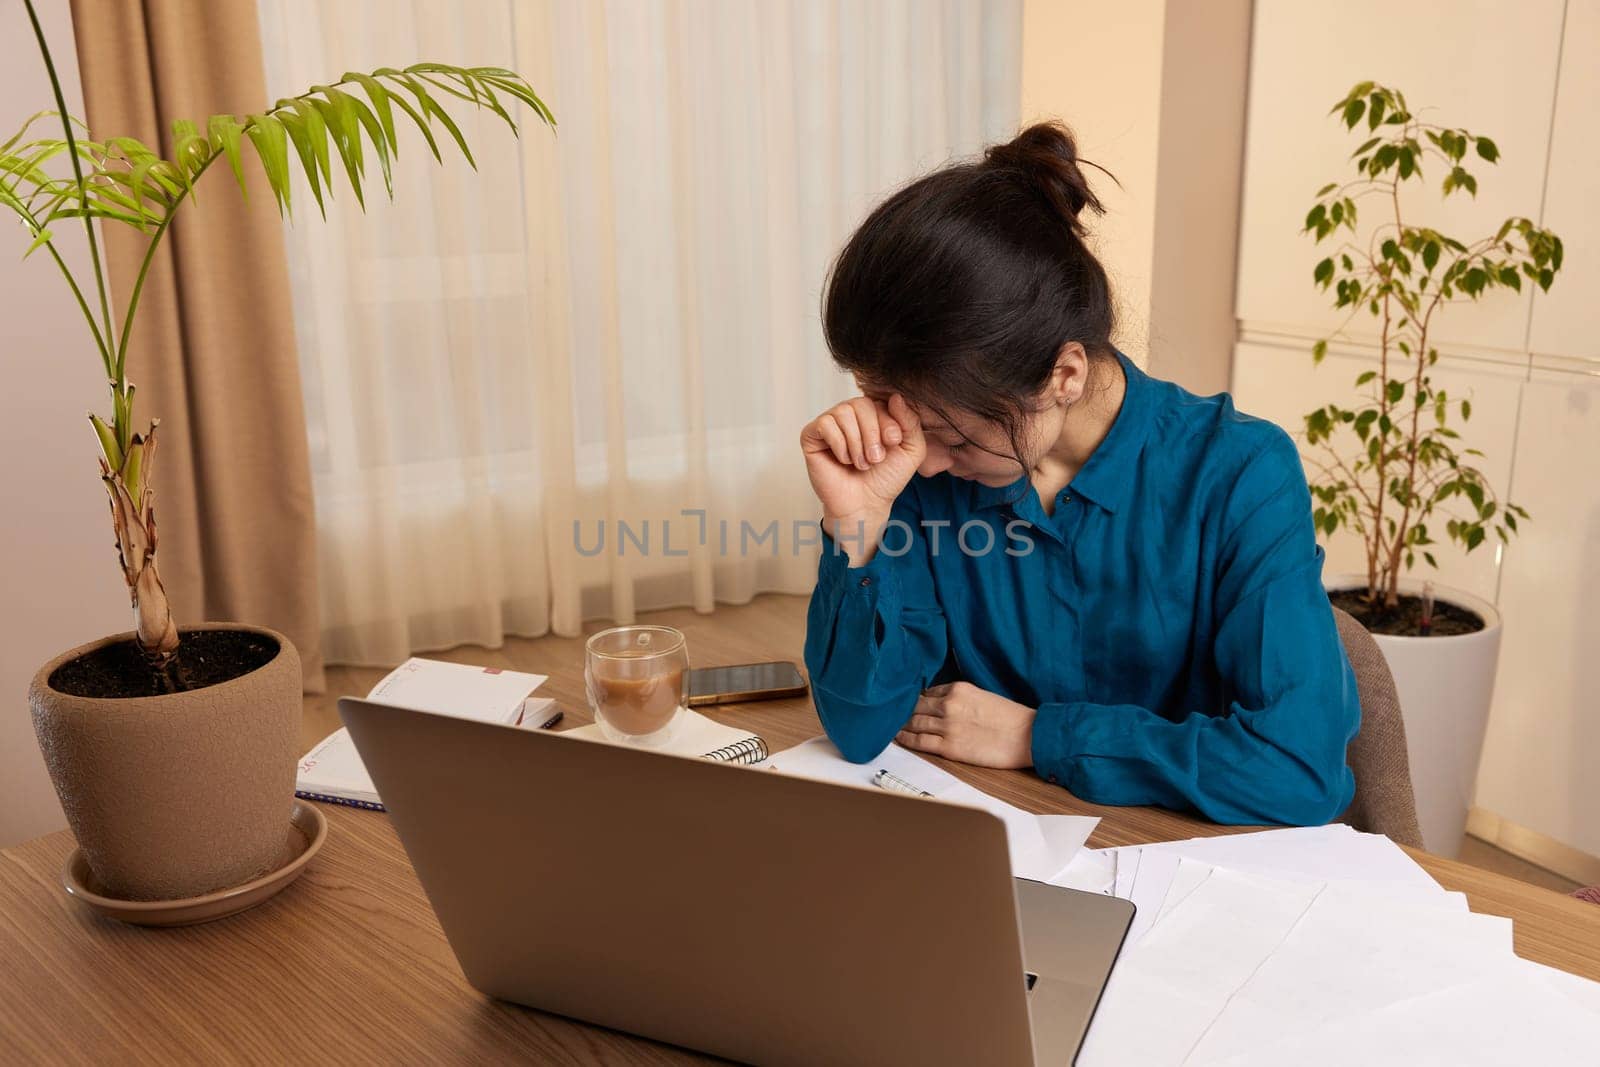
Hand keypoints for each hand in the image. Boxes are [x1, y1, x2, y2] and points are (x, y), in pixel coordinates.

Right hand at [800, 394, 925, 562]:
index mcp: (873, 413)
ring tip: (860, 463)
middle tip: (875, 459)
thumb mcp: (912, 450)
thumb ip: (911, 422)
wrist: (865, 504)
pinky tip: (843, 460)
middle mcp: (851, 414)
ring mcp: (830, 423)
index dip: (888, 421)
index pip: (880, 399)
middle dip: (872, 434)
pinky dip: (839, 445)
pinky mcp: (812, 435)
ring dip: (856, 443)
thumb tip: (896, 397)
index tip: (893, 442)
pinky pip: (825, 424)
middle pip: (862, 403)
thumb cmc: (886, 478)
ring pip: (844, 412)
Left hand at [896, 681, 1036, 769]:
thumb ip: (961, 698)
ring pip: (914, 723)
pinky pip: (919, 741)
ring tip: (891, 725)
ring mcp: (947, 726)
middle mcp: (949, 704)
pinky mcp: (949, 747)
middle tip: (891, 714)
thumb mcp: (983, 696)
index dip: (915, 699)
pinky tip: (898, 738)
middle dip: (903, 710)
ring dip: (901, 724)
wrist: (1027, 736)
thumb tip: (943, 703)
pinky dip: (905, 739)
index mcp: (958, 688)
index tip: (906, 702)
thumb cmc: (1010, 717)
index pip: (928, 692)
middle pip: (916, 706)